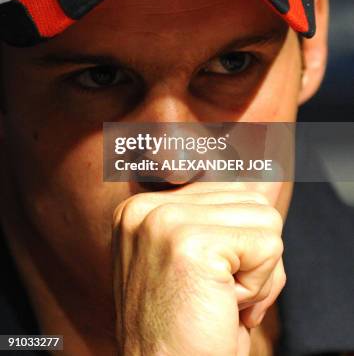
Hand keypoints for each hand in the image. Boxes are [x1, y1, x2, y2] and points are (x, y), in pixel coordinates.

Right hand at [112, 183, 285, 354]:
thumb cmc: (187, 330)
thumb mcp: (192, 260)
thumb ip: (218, 218)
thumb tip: (266, 180)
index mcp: (143, 208)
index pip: (230, 192)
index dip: (238, 244)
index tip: (207, 281)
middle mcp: (147, 207)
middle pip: (250, 202)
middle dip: (250, 255)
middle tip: (215, 294)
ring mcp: (166, 221)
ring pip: (265, 220)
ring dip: (256, 271)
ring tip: (217, 299)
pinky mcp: (192, 244)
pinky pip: (269, 247)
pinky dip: (259, 287)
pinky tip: (223, 306)